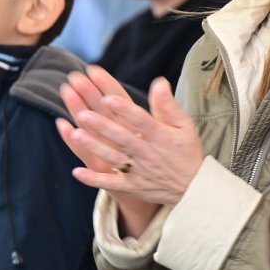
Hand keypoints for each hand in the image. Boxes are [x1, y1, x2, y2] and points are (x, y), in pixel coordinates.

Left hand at [57, 67, 203, 226]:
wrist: (193, 187)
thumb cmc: (186, 151)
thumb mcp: (184, 125)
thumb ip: (168, 105)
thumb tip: (159, 82)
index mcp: (160, 136)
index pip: (141, 121)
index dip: (125, 110)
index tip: (109, 98)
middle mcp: (147, 153)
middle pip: (122, 138)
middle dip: (103, 126)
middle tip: (83, 114)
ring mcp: (138, 171)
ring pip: (113, 158)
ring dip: (95, 147)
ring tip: (76, 134)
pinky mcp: (132, 186)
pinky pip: (112, 183)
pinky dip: (95, 179)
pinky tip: (77, 172)